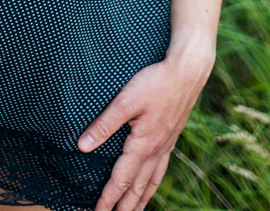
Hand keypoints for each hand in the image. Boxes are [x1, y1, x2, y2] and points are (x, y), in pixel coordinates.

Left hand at [78, 51, 213, 210]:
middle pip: (137, 187)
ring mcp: (166, 145)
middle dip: (125, 206)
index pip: (122, 179)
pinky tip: (151, 183)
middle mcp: (156, 151)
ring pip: (151, 181)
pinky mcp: (171, 137)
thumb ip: (104, 124)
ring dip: (140, 200)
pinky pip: (161, 169)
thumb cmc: (155, 82)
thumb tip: (83, 146)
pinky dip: (154, 183)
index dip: (109, 197)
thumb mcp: (125, 101)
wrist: (187, 72)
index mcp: (143, 145)